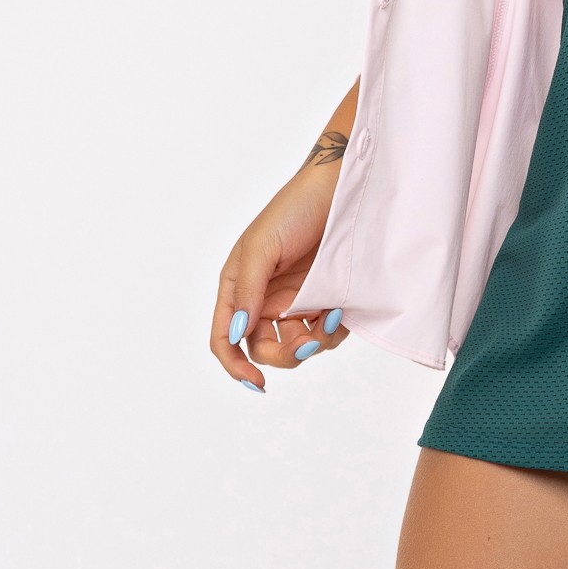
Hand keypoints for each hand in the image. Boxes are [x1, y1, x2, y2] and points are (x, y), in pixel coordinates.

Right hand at [211, 89, 360, 391]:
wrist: (343, 187)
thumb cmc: (294, 209)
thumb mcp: (260, 248)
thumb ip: (246, 292)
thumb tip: (236, 334)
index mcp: (240, 288)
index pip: (225, 338)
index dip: (234, 365)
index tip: (255, 381)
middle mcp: (266, 299)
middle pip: (263, 350)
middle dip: (283, 355)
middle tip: (305, 342)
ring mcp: (298, 302)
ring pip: (297, 347)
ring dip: (312, 343)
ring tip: (329, 319)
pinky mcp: (328, 301)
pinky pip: (326, 334)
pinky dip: (332, 332)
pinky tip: (340, 312)